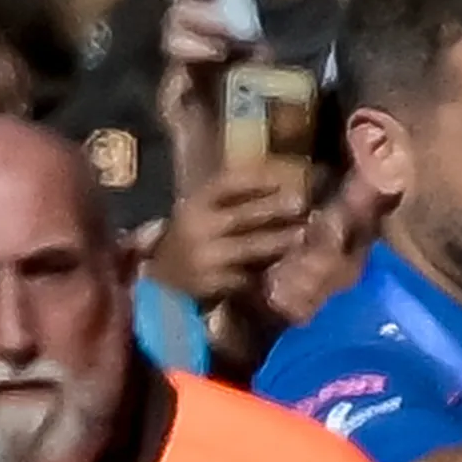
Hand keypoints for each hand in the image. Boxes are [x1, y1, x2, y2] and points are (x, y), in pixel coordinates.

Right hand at [148, 164, 308, 310]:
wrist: (159, 282)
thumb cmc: (189, 240)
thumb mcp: (199, 214)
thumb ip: (231, 202)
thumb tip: (282, 186)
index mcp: (192, 205)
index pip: (228, 183)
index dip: (258, 179)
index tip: (284, 177)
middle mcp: (196, 228)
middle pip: (244, 214)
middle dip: (276, 208)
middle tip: (301, 203)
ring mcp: (205, 257)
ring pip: (251, 246)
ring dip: (281, 239)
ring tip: (303, 234)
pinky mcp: (213, 283)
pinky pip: (248, 274)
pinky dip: (268, 269)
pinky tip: (284, 265)